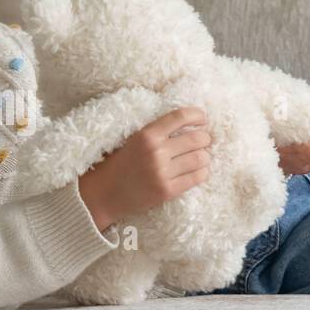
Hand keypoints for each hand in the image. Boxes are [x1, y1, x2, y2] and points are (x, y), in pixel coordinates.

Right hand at [77, 106, 211, 230]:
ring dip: (205, 157)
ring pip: (200, 158)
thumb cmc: (120, 164)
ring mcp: (162, 172)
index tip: (202, 119)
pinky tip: (198, 172)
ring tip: (200, 158)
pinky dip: (202, 173)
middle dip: (205, 139)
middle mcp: (156, 152)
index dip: (197, 115)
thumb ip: (157, 132)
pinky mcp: (167, 191)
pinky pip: (197, 178)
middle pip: (196, 138)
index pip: (180, 117)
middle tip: (204, 141)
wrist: (104, 194)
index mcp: (146, 135)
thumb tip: (190, 125)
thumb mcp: (134, 140)